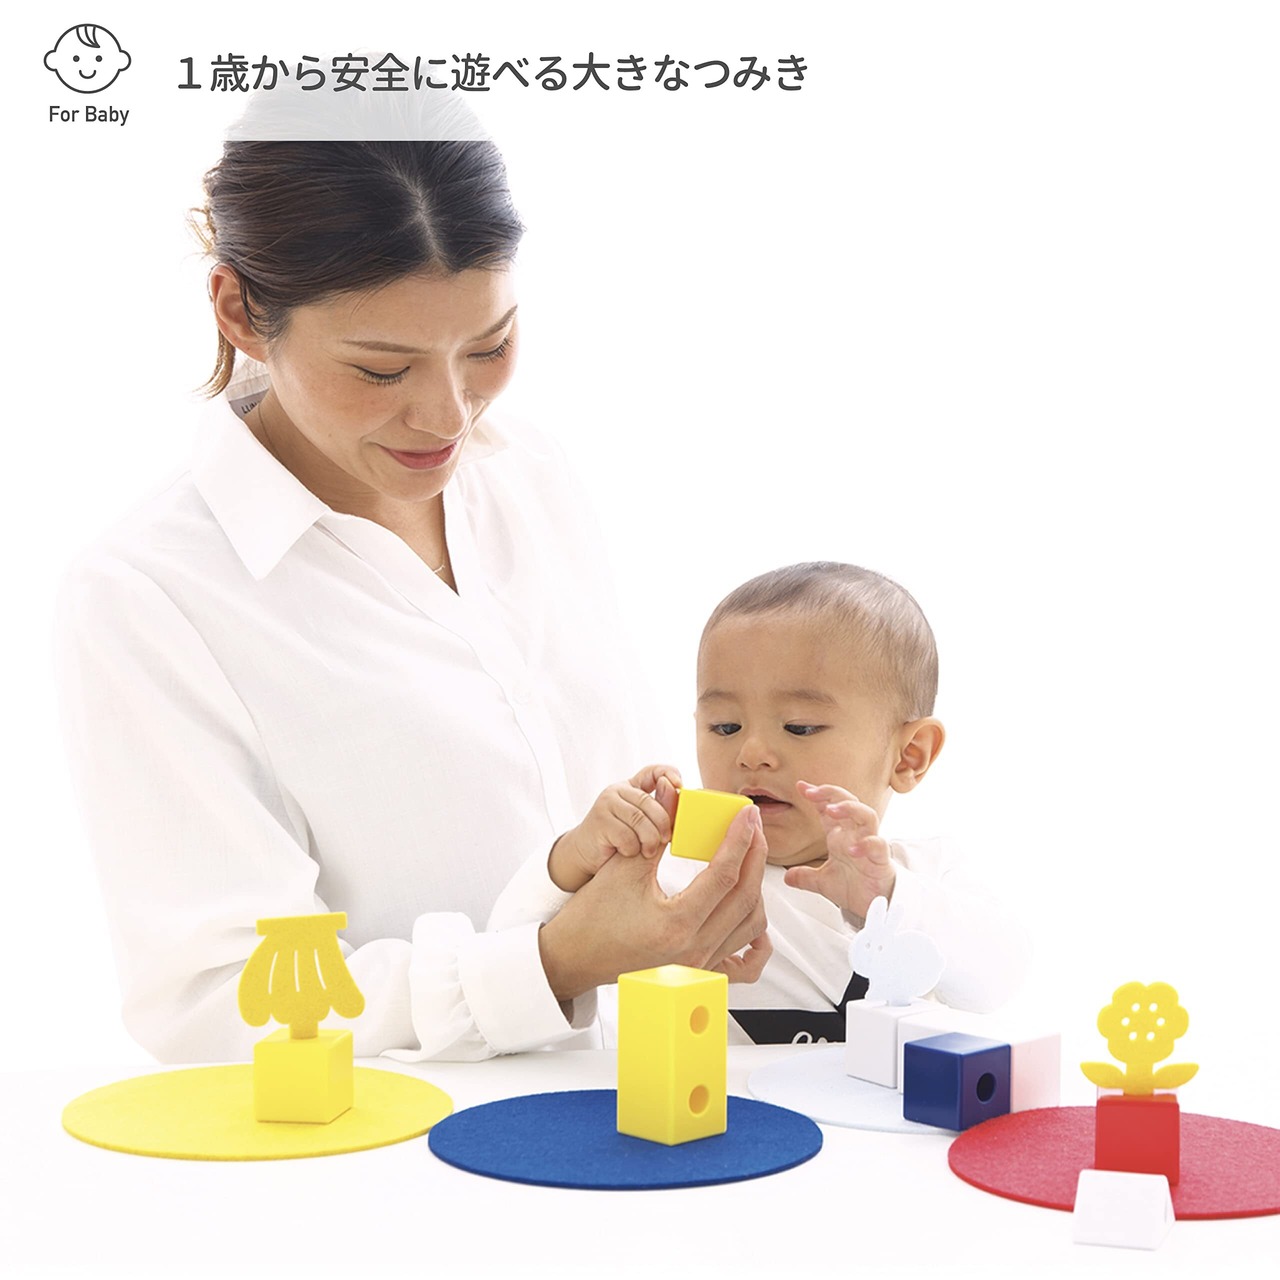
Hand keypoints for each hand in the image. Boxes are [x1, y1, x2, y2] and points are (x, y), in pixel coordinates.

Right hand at [538, 802, 769, 999]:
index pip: (724, 874)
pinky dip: (758, 941)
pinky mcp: (698, 973)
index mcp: (676, 923)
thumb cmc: (591, 915)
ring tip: (749, 856)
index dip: (739, 838)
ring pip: (750, 926)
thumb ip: (657, 833)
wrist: (574, 957)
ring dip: (756, 888)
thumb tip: (674, 794)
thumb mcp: (623, 868)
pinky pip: (745, 964)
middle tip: (753, 826)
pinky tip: (752, 913)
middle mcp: (693, 950)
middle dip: (755, 855)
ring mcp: (699, 966)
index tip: (747, 814)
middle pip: (745, 898)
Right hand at [548, 764, 681, 891]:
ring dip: (648, 840)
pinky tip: (627, 852)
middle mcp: (617, 791)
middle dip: (663, 823)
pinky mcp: (599, 821)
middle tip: (665, 839)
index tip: (680, 785)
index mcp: (630, 787)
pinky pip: (626, 836)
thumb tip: (675, 790)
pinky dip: (632, 848)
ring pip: (639, 820)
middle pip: (649, 802)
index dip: (668, 773)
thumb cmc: (619, 838)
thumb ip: (658, 809)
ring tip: (647, 851)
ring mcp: (606, 804)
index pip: (652, 772)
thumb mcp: (641, 822)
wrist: (586, 852)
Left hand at [783, 781, 895, 917]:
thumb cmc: (855, 887)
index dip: (817, 795)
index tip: (800, 786)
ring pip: (867, 816)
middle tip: (813, 793)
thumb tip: (786, 876)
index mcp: (840, 835)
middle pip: (849, 802)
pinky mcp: (881, 860)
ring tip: (832, 810)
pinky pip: (878, 845)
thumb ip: (804, 876)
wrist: (875, 907)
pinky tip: (852, 848)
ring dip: (850, 809)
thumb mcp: (822, 882)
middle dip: (832, 793)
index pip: (829, 807)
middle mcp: (855, 835)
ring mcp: (870, 845)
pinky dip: (866, 843)